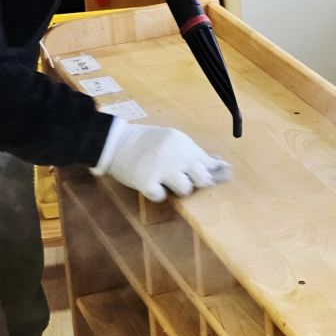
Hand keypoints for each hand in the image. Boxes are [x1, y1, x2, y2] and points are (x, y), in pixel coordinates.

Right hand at [91, 118, 231, 201]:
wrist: (117, 141)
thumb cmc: (147, 141)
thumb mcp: (172, 139)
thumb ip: (191, 151)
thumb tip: (217, 164)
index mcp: (184, 144)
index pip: (209, 162)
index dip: (213, 173)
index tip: (217, 179)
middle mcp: (176, 156)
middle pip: (203, 179)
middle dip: (198, 183)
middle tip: (188, 181)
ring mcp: (162, 170)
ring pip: (185, 190)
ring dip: (179, 189)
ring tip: (168, 182)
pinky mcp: (146, 183)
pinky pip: (161, 197)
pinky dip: (158, 194)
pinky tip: (152, 185)